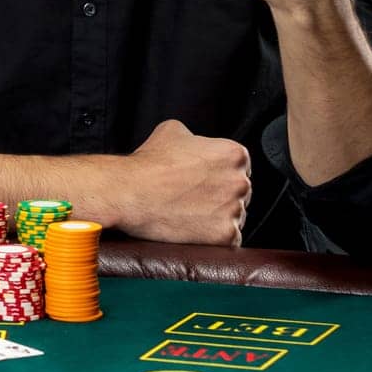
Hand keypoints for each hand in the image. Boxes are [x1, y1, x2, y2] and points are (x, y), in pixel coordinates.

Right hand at [115, 120, 251, 245]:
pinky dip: (213, 238)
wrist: (130, 193)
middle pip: (240, 193)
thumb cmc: (149, 162)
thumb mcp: (173, 131)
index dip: (219, 175)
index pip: (239, 168)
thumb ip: (197, 137)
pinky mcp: (226, 236)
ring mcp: (235, 210)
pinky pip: (229, 240)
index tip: (203, 182)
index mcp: (235, 154)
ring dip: (218, 218)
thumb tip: (198, 144)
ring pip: (235, 217)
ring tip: (189, 213)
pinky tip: (192, 228)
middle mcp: (240, 181)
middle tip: (194, 198)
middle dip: (221, 196)